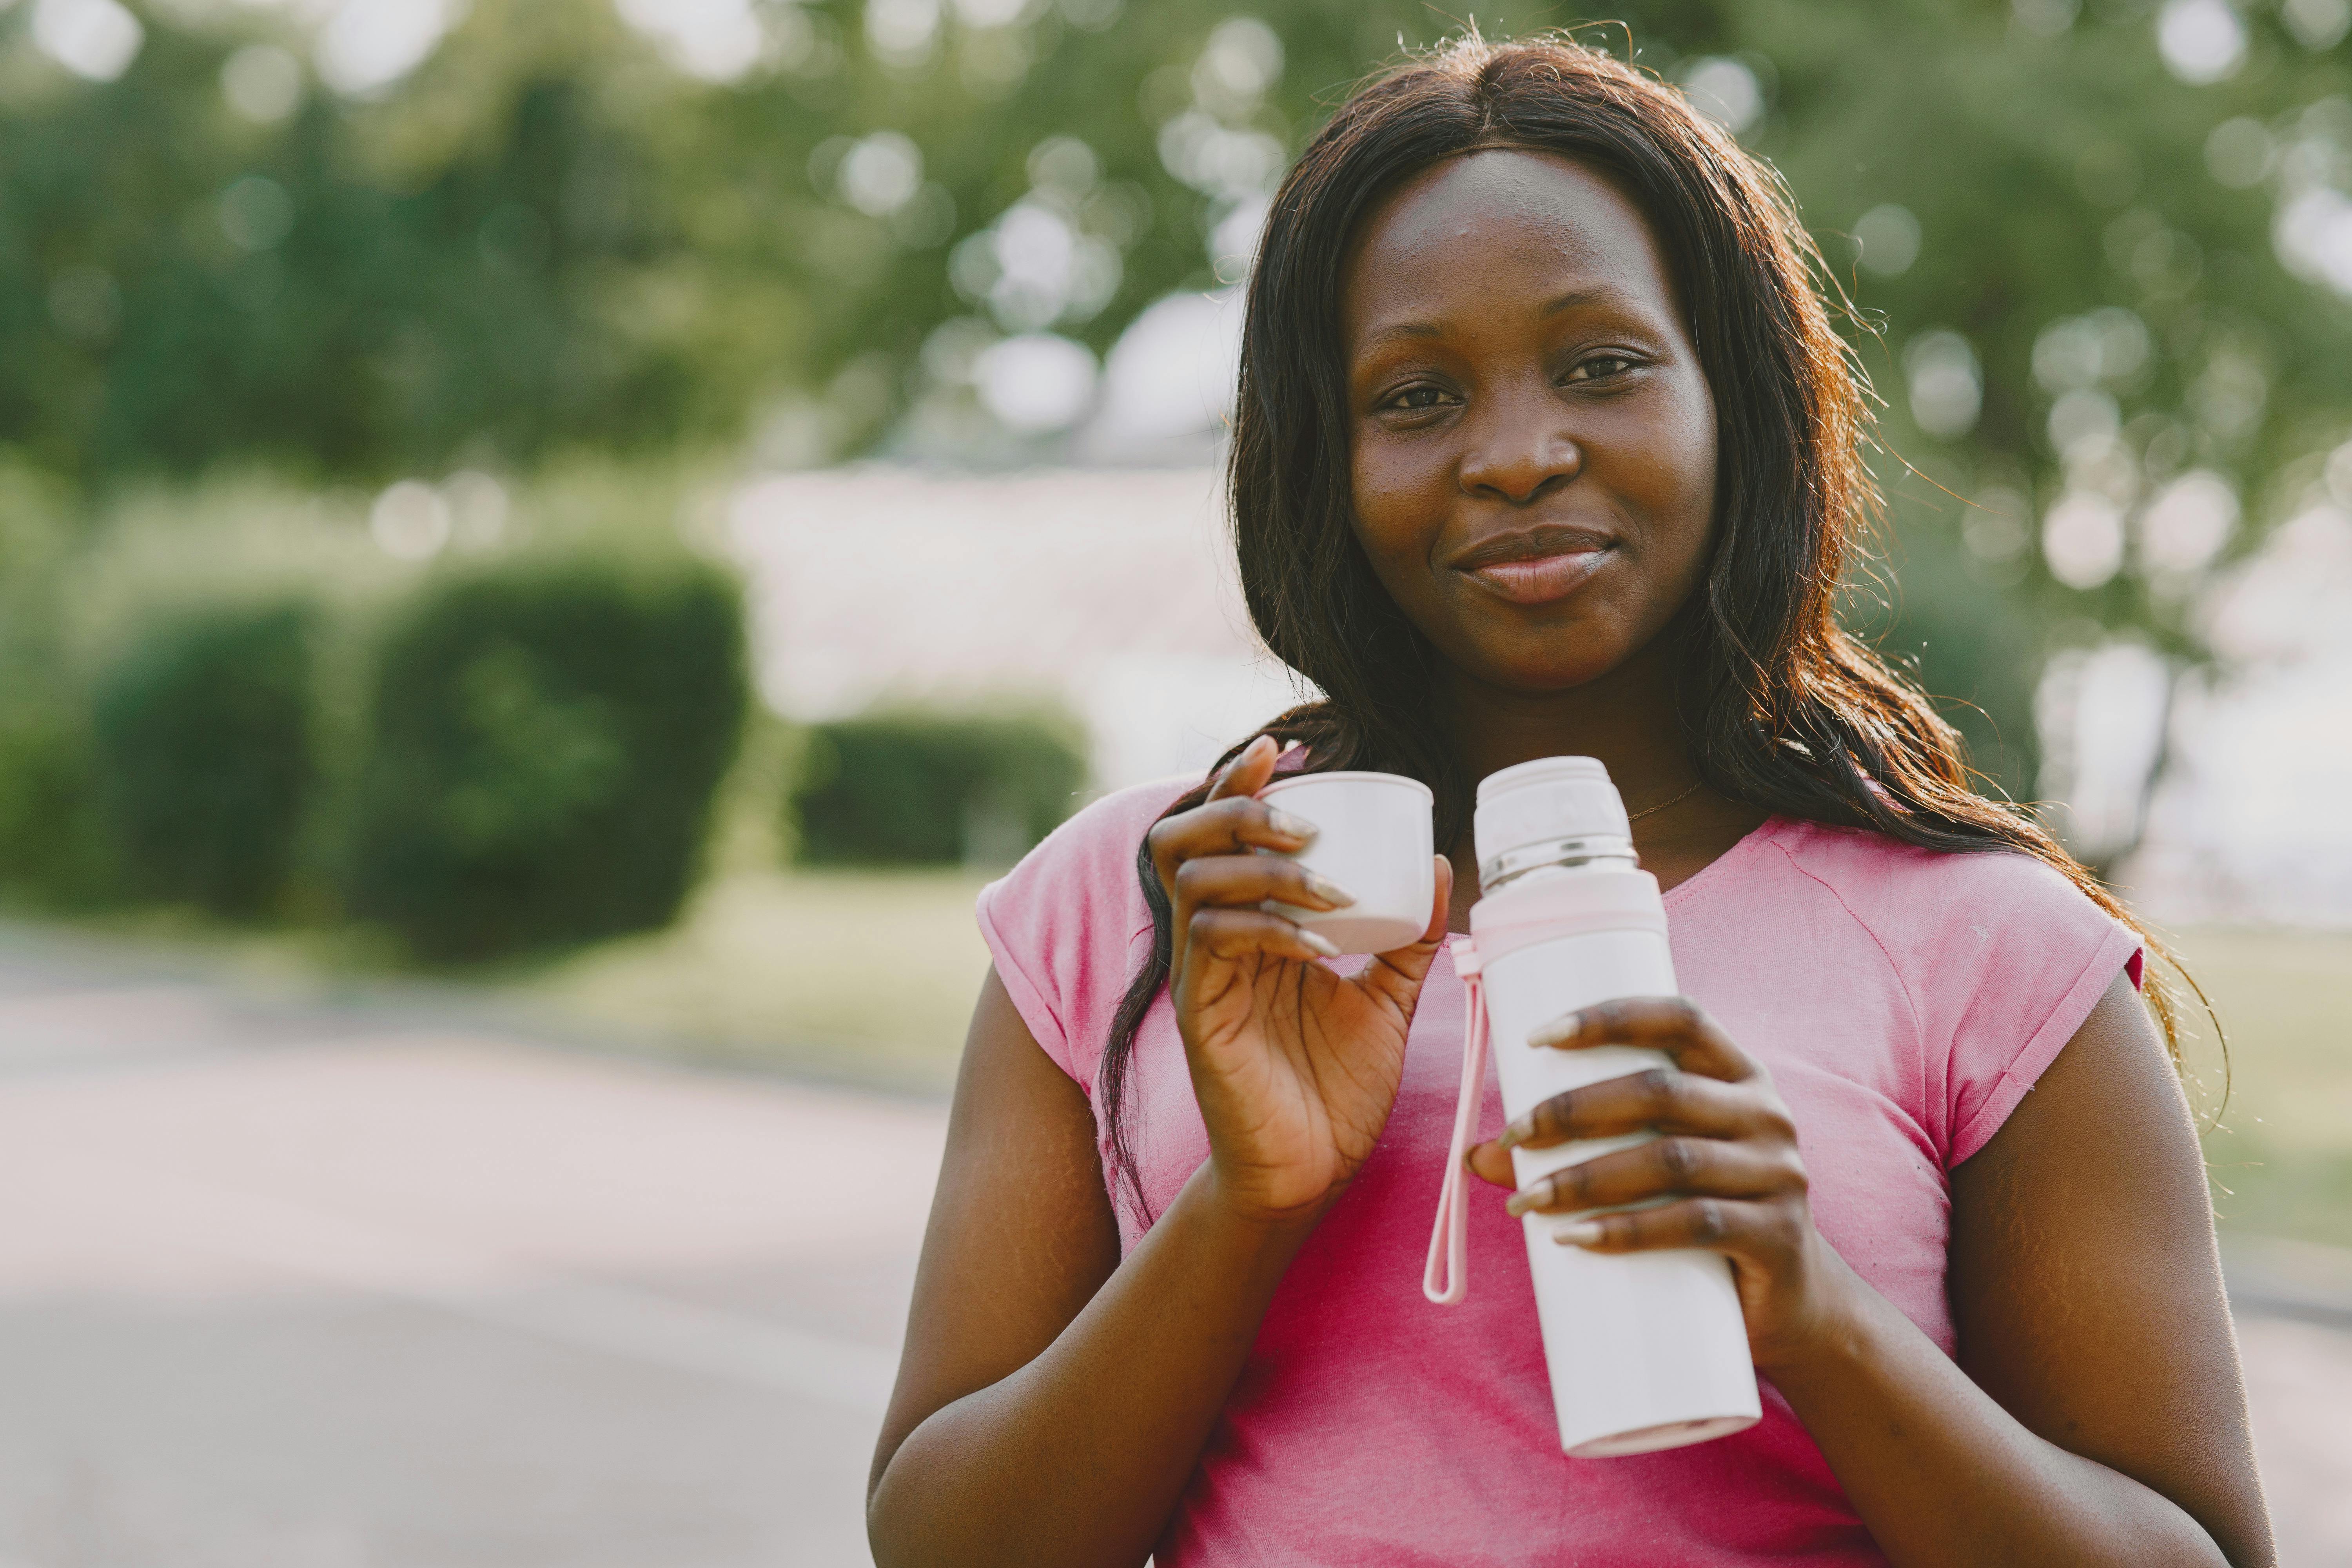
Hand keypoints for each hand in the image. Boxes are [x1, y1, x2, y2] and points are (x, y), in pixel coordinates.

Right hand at [1151, 736, 1451, 1227]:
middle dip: (1241, 809)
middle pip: (1184, 838)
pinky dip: (1268, 928)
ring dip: (1263, 864)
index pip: (1221, 832)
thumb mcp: (1386, 1000)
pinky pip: (1215, 944)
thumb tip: (1438, 863)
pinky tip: (1315, 943)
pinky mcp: (1199, 1015)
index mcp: (1250, 927)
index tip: (1286, 750)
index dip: (1240, 782)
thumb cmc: (1335, 1090)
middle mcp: (1213, 942)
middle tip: (1308, 819)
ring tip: (1325, 878)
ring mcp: (1200, 976)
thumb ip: (1406, 938)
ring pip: (1195, 881)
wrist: (1309, 1173)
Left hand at [1464, 997, 1857, 1369]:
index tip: (1537, 1037)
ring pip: (1671, 1160)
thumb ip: (1578, 1150)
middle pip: (1661, 1091)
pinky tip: (1576, 1238)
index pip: (1680, 1018)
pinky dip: (1627, 1231)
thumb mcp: (1653, 1169)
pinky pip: (1695, 1224)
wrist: (1789, 1302)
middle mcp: (1766, 1115)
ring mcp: (1778, 1175)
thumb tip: (1478, 1153)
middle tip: (1514, 1135)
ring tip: (1527, 1200)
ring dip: (1587, 1177)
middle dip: (1575, 1110)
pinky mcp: (1775, 1237)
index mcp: (1739, 1076)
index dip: (1609, 1017)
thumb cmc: (1702, 1214)